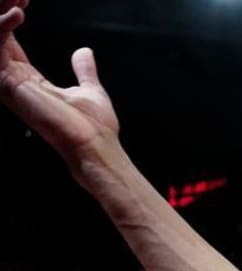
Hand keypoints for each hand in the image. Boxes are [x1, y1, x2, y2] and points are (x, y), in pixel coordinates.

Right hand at [0, 2, 120, 159]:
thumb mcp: (89, 89)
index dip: (9, 17)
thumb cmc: (94, 128)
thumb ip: (83, 70)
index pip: (7, 41)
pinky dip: (2, 28)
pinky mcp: (10, 85)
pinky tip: (17, 13)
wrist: (96, 148)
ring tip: (15, 0)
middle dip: (1, 10)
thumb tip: (84, 52)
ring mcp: (9, 84)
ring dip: (0, 15)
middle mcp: (13, 81)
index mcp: (27, 80)